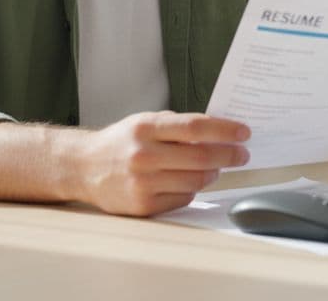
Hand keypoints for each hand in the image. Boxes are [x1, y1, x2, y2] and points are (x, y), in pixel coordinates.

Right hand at [77, 111, 249, 215]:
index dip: (225, 130)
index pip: (196, 127)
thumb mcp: (145, 123)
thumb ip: (178, 126)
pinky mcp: (144, 205)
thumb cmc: (121, 143)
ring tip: (216, 167)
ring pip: (196, 181)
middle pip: (201, 157)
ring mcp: (143, 183)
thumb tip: (221, 132)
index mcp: (146, 128)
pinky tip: (188, 181)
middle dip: (229, 156)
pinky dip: (192, 190)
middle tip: (242, 154)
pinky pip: (183, 199)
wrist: (83, 167)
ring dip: (213, 174)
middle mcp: (144, 155)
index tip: (244, 132)